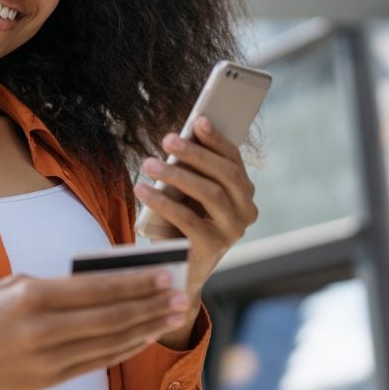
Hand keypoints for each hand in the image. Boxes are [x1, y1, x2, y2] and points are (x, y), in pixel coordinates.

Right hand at [0, 268, 192, 389]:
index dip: (135, 282)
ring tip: (173, 315)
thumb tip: (105, 282)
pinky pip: (99, 362)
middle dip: (151, 305)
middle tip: (181, 294)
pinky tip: (144, 336)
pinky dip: (126, 348)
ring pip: (110, 341)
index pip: (96, 288)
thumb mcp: (10, 286)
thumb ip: (55, 284)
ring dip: (147, 327)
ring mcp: (48, 358)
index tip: (163, 273)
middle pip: (111, 316)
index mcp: (31, 295)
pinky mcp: (51, 379)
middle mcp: (42, 329)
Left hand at [134, 116, 257, 319]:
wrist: (178, 269)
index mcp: (244, 194)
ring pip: (209, 193)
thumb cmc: (183, 223)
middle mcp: (246, 212)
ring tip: (148, 163)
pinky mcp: (211, 248)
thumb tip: (179, 140)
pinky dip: (163, 201)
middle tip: (168, 139)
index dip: (217, 139)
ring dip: (176, 174)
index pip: (234, 161)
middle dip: (195, 153)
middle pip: (225, 174)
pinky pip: (187, 219)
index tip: (198, 120)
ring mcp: (232, 232)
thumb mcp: (190, 195)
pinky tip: (142, 190)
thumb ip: (193, 171)